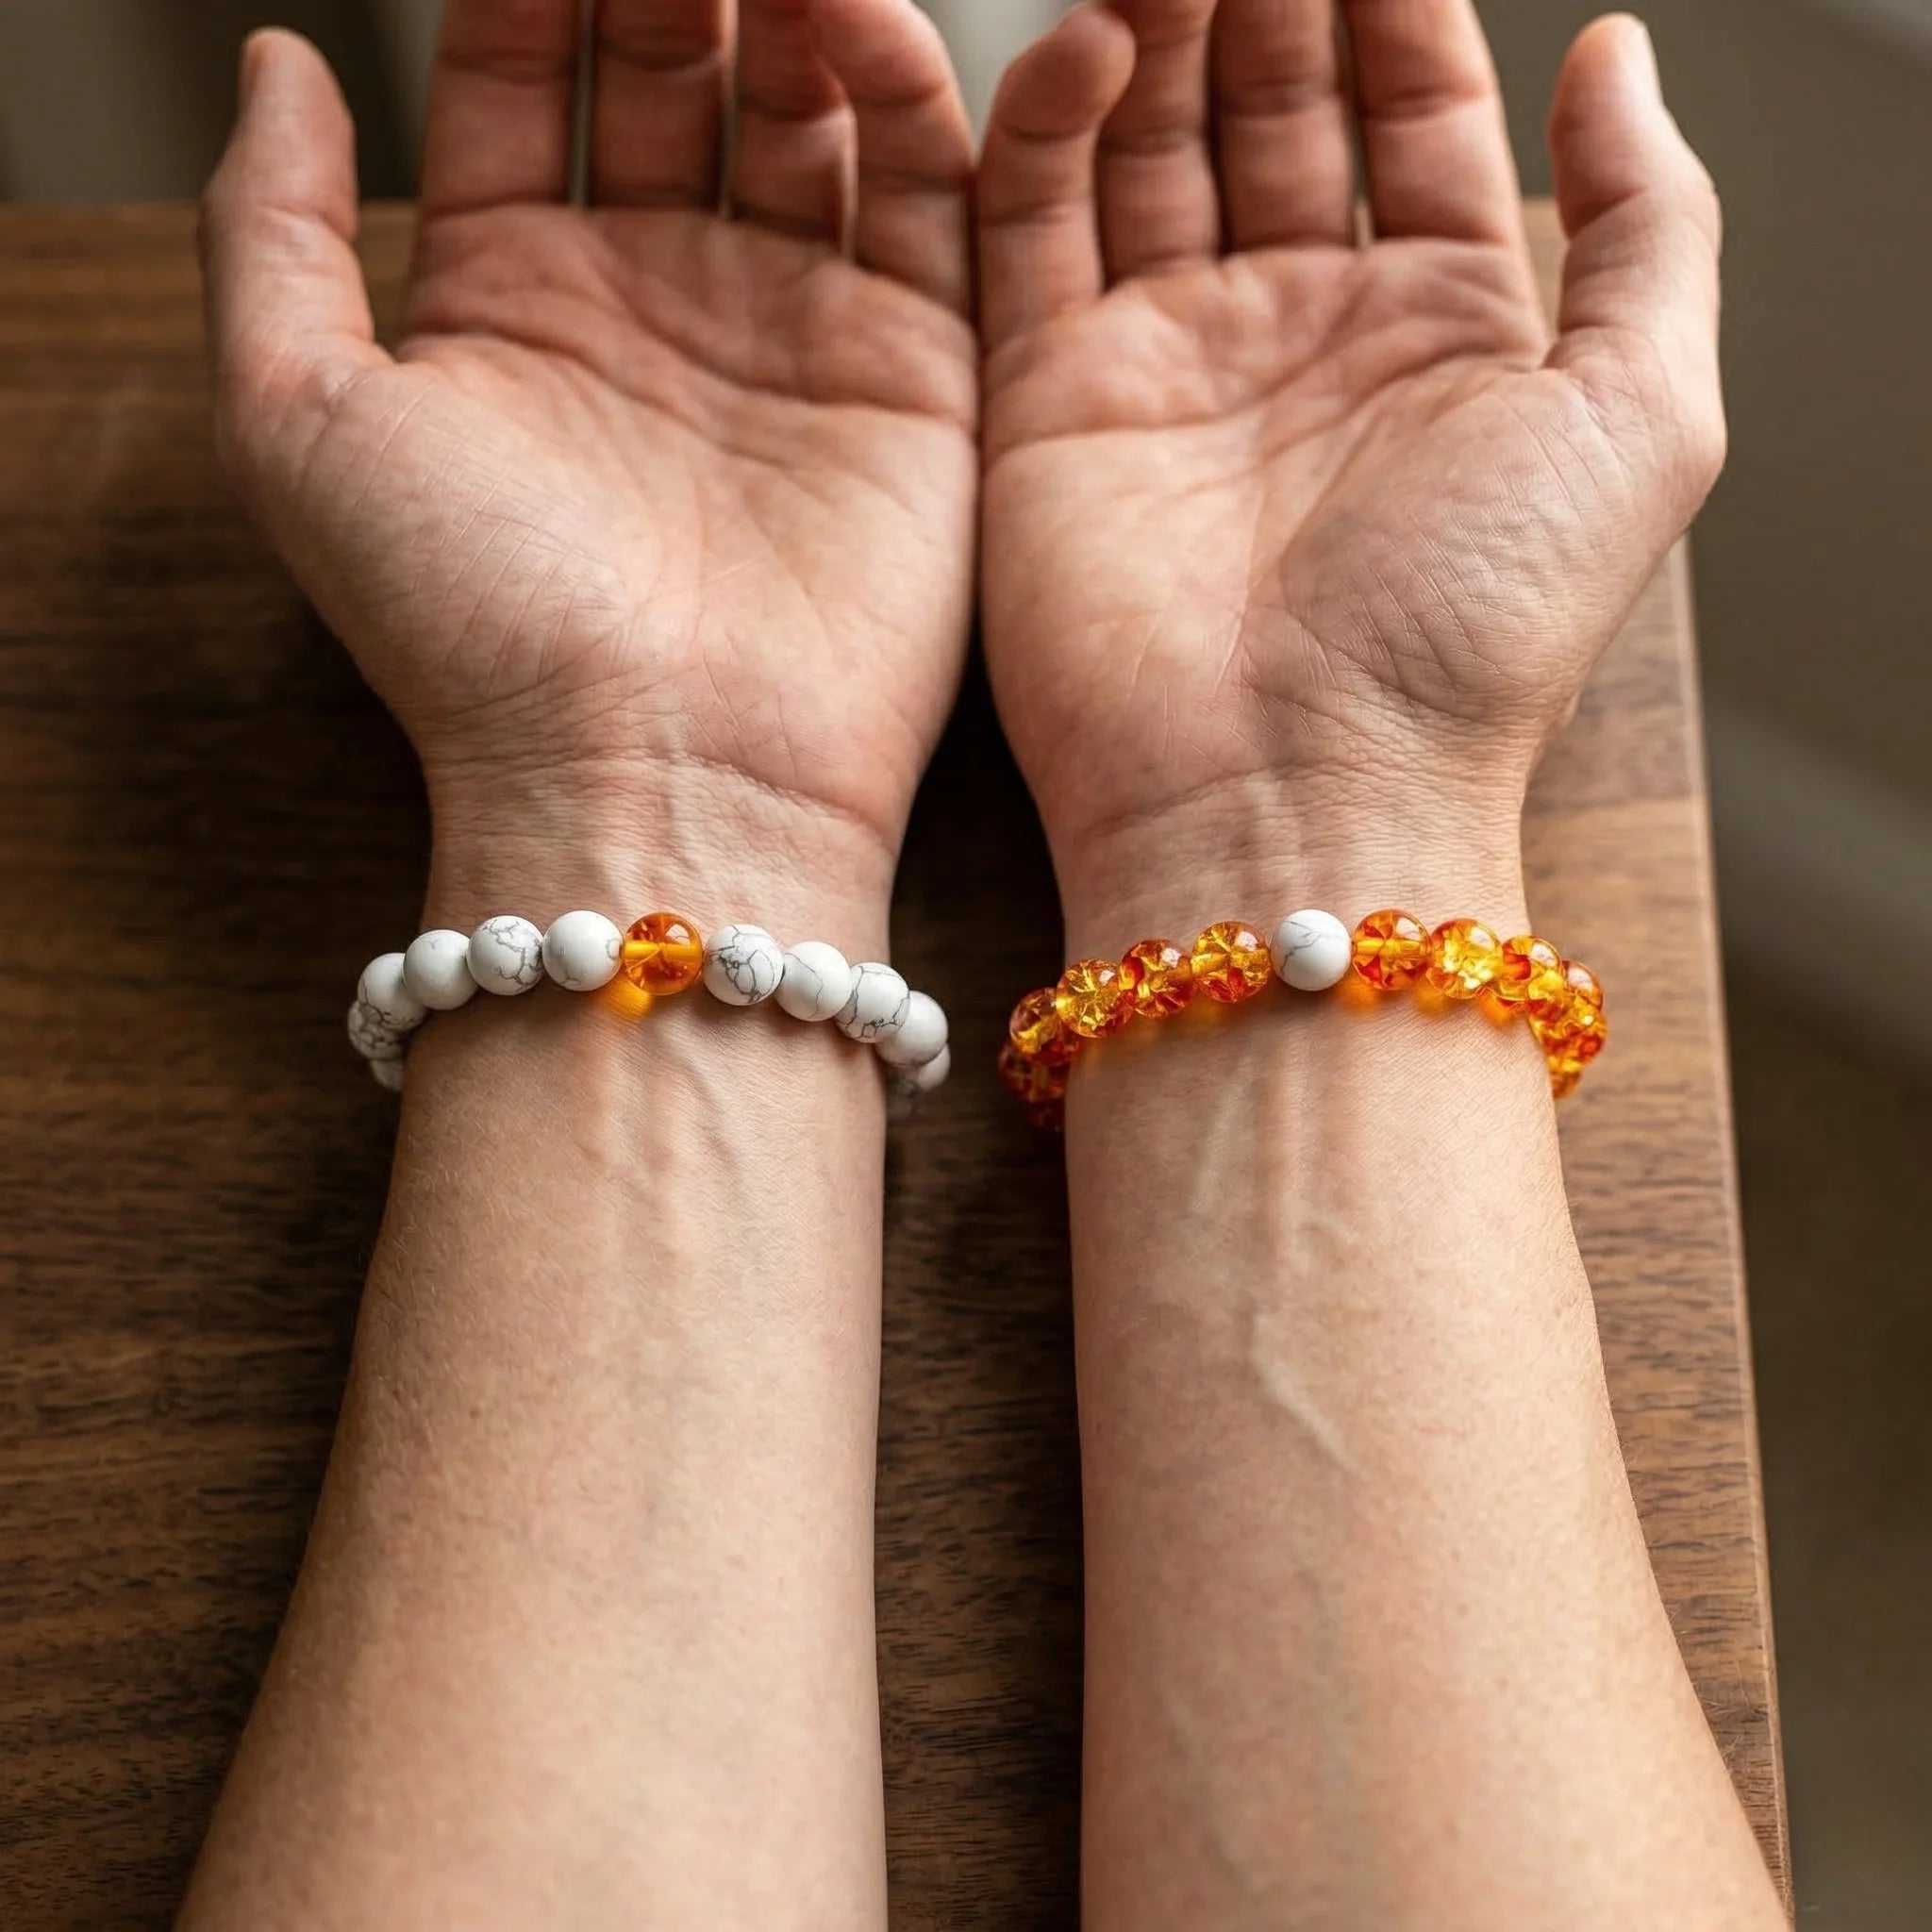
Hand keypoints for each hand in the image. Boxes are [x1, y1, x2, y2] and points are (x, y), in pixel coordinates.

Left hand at [201, 0, 976, 913]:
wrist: (661, 782)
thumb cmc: (472, 630)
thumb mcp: (298, 420)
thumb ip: (268, 225)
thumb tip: (276, 59)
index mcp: (513, 301)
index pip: (520, 79)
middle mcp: (656, 305)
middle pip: (673, 70)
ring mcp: (791, 333)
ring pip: (807, 112)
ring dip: (799, 15)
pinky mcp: (912, 377)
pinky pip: (925, 200)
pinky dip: (909, 100)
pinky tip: (870, 31)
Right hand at [977, 2, 1723, 921]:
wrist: (1289, 797)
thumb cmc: (1472, 636)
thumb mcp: (1643, 416)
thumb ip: (1651, 220)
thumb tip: (1616, 51)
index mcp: (1441, 331)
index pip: (1410, 109)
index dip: (1392, 0)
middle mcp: (1299, 335)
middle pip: (1273, 105)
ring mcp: (1167, 363)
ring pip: (1147, 142)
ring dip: (1154, 30)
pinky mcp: (1048, 402)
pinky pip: (1031, 225)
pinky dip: (1046, 124)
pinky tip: (1089, 46)